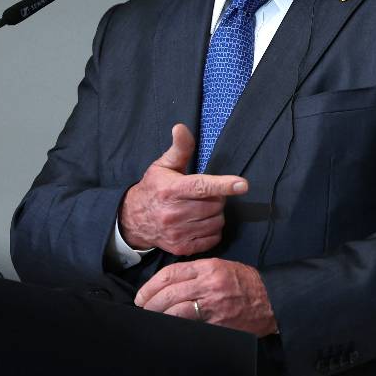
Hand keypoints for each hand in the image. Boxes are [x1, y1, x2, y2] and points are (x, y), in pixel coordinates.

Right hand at [119, 124, 248, 254]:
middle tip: (205, 195)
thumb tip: (181, 127)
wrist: (133, 221)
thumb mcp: (163, 166)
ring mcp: (177, 233)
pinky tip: (201, 222)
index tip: (243, 185)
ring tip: (202, 208)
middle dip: (217, 198)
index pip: (201, 187)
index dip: (223, 185)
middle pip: (215, 205)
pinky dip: (213, 229)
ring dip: (216, 214)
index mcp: (171, 190)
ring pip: (216, 221)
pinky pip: (213, 238)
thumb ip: (180, 148)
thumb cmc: (154, 189)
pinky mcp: (182, 247)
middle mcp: (173, 213)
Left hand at [134, 258, 277, 335]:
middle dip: (150, 302)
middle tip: (144, 308)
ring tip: (153, 318)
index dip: (151, 285)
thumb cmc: (247, 283)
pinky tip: (170, 328)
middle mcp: (209, 285)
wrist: (272, 300)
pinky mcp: (217, 323)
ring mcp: (213, 305)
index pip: (171, 273)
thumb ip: (198, 273)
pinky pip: (190, 326)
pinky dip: (176, 327)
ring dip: (160, 316)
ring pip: (175, 311)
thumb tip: (171, 285)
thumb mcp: (223, 267)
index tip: (143, 294)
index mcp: (209, 268)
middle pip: (169, 293)